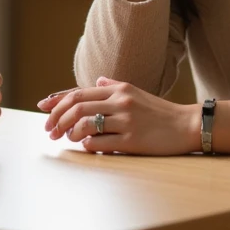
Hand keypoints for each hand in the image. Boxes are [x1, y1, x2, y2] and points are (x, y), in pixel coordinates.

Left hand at [36, 77, 199, 154]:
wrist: (186, 125)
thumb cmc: (158, 111)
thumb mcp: (135, 92)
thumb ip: (113, 86)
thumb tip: (95, 82)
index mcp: (118, 89)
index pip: (79, 93)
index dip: (57, 101)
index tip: (43, 108)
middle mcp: (120, 102)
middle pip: (77, 107)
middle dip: (57, 119)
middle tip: (49, 130)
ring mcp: (126, 121)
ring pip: (85, 125)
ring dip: (70, 133)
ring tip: (68, 139)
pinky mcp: (132, 140)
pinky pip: (100, 143)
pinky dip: (87, 146)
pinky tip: (86, 147)